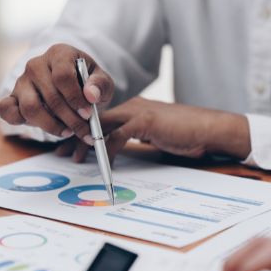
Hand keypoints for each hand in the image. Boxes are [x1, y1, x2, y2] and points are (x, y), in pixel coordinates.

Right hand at [0, 44, 114, 143]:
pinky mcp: (13, 97)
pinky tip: (41, 126)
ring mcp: (22, 81)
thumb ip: (100, 85)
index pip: (63, 76)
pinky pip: (6, 109)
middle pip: (50, 96)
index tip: (88, 113)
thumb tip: (91, 95)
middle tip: (84, 131)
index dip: (76, 98)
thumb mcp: (102, 80)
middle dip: (70, 118)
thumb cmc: (87, 81)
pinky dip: (19, 121)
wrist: (73, 86)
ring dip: (51, 125)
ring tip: (68, 131)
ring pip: (30, 107)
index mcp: (59, 54)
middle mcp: (37, 65)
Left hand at [54, 97, 251, 162]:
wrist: (210, 128)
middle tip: (61, 152)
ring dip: (85, 143)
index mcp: (134, 109)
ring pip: (101, 126)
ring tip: (74, 159)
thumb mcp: (156, 135)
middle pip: (95, 120)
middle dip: (75, 135)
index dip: (82, 131)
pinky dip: (106, 150)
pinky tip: (102, 163)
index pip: (101, 118)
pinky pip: (117, 137)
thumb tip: (116, 152)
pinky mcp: (145, 121)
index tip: (69, 146)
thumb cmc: (187, 133)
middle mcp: (133, 106)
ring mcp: (138, 112)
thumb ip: (136, 138)